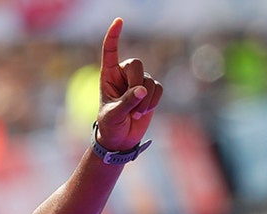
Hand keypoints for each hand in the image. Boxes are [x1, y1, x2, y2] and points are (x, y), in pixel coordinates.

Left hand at [96, 18, 162, 150]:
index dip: (114, 36)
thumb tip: (142, 90)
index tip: (118, 21)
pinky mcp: (151, 90)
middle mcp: (123, 75)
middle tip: (132, 107)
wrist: (120, 139)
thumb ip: (126, 102)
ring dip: (144, 101)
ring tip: (134, 114)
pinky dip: (153, 102)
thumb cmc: (110, 126)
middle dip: (136, 85)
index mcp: (107, 76)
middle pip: (136, 64)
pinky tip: (143, 112)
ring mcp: (138, 81)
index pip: (110, 52)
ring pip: (149, 80)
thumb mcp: (113, 115)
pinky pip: (158, 89)